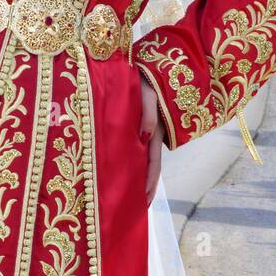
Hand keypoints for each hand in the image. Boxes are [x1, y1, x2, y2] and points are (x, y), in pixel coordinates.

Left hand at [139, 75, 164, 206]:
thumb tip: (145, 136)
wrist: (150, 64)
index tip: (144, 203)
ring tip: (127, 198)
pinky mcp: (134, 127)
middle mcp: (150, 137)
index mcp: (155, 133)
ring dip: (135, 179)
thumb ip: (148, 113)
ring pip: (140, 162)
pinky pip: (132, 150)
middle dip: (143, 190)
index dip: (149, 185)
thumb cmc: (148, 78)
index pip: (152, 165)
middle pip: (147, 169)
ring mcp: (144, 134)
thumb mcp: (149, 93)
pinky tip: (120, 173)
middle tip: (135, 210)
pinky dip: (128, 164)